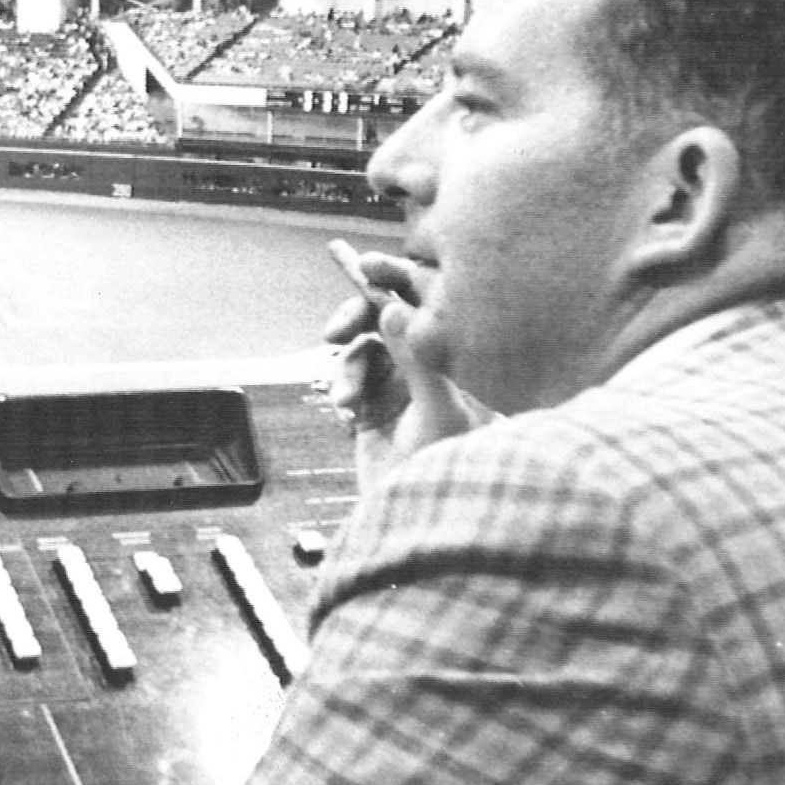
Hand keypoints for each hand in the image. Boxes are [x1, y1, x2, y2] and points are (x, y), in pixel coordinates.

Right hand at [323, 240, 491, 487]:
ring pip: (359, 351)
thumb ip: (417, 359)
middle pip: (381, 319)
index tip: (358, 263)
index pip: (421, 302)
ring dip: (345, 372)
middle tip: (332, 332)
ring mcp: (399, 386)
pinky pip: (348, 381)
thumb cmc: (451, 469)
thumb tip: (390, 310)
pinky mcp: (373, 408)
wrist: (425, 521)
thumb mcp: (439, 410)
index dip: (390, 278)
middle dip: (353, 322)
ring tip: (343, 402)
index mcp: (453, 355)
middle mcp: (426, 364)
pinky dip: (342, 392)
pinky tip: (345, 416)